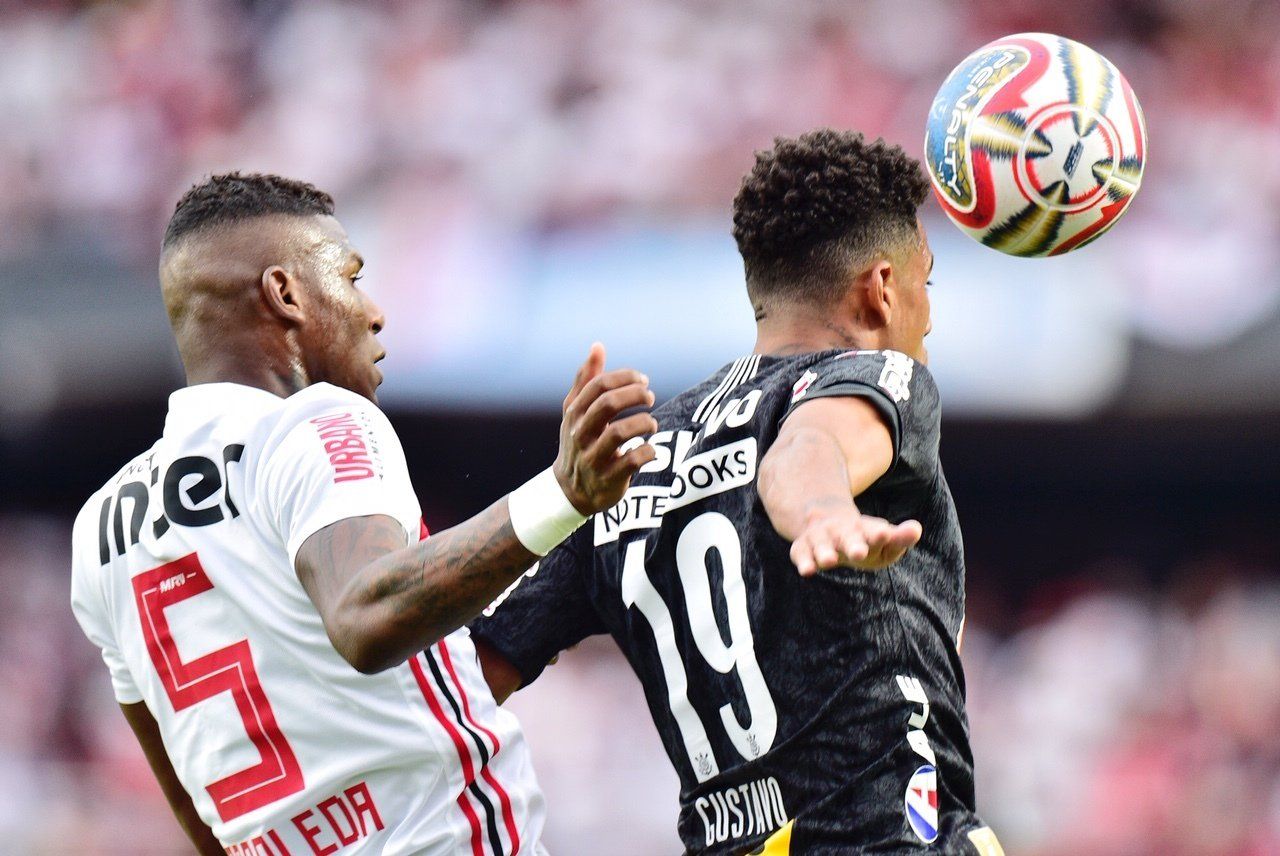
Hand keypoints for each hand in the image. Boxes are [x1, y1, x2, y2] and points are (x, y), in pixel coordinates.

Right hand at [554, 343, 657, 514]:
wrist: (570, 490)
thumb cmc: (579, 441)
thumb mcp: (576, 411)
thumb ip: (587, 379)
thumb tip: (597, 346)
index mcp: (575, 413)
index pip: (599, 385)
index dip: (625, 378)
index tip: (643, 380)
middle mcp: (581, 434)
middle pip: (608, 404)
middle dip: (635, 395)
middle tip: (650, 397)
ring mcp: (593, 458)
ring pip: (618, 433)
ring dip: (643, 423)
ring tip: (651, 424)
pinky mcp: (608, 480)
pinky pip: (631, 462)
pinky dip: (646, 452)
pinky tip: (650, 449)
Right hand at [789, 502, 921, 576]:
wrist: (825, 524)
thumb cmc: (863, 540)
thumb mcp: (882, 540)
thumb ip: (900, 538)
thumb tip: (916, 529)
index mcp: (864, 529)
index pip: (873, 530)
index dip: (878, 533)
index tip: (885, 533)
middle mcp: (841, 530)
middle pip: (847, 536)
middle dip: (853, 544)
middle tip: (860, 553)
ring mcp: (820, 538)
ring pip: (822, 544)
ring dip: (825, 552)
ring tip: (830, 561)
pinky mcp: (803, 547)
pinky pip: (800, 553)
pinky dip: (803, 561)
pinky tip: (807, 571)